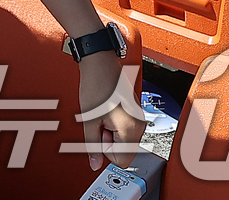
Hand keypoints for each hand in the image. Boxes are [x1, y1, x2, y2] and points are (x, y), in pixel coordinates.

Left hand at [77, 51, 146, 170]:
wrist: (100, 63)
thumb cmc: (96, 85)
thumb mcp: (89, 120)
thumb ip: (92, 145)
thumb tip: (94, 164)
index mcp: (131, 130)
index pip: (122, 161)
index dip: (105, 150)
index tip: (99, 133)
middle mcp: (139, 126)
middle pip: (123, 151)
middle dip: (108, 140)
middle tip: (99, 121)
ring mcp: (138, 119)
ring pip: (124, 140)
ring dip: (110, 132)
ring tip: (103, 114)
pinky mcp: (135, 112)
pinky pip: (125, 129)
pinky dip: (114, 124)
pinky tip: (107, 110)